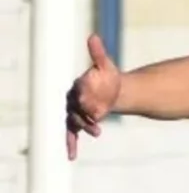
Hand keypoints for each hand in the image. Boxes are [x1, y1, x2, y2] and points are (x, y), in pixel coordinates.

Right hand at [66, 34, 120, 159]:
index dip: (82, 98)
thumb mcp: (105, 65)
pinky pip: (72, 134)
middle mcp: (73, 100)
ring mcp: (76, 112)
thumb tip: (92, 36)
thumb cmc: (108, 77)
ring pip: (74, 123)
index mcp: (78, 85)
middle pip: (74, 110)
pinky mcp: (80, 122)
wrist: (113, 90)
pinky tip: (71, 156)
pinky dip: (71, 144)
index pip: (78, 92)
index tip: (90, 103)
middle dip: (83, 116)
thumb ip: (98, 53)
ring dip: (83, 128)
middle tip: (96, 121)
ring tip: (97, 131)